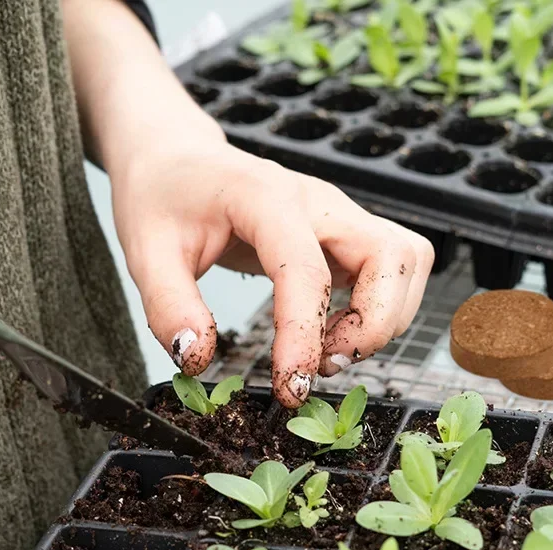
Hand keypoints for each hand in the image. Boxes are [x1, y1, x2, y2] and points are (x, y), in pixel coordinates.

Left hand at [114, 140, 432, 407]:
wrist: (177, 161)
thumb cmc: (161, 199)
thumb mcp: (145, 252)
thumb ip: (169, 307)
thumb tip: (198, 359)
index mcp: (265, 197)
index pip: (305, 270)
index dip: (304, 336)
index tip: (289, 386)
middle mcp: (318, 200)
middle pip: (393, 256)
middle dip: (374, 326)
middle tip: (324, 365)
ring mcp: (338, 214)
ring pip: (407, 261)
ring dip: (384, 319)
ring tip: (329, 351)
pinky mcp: (345, 233)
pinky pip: (393, 269)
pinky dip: (381, 309)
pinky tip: (332, 333)